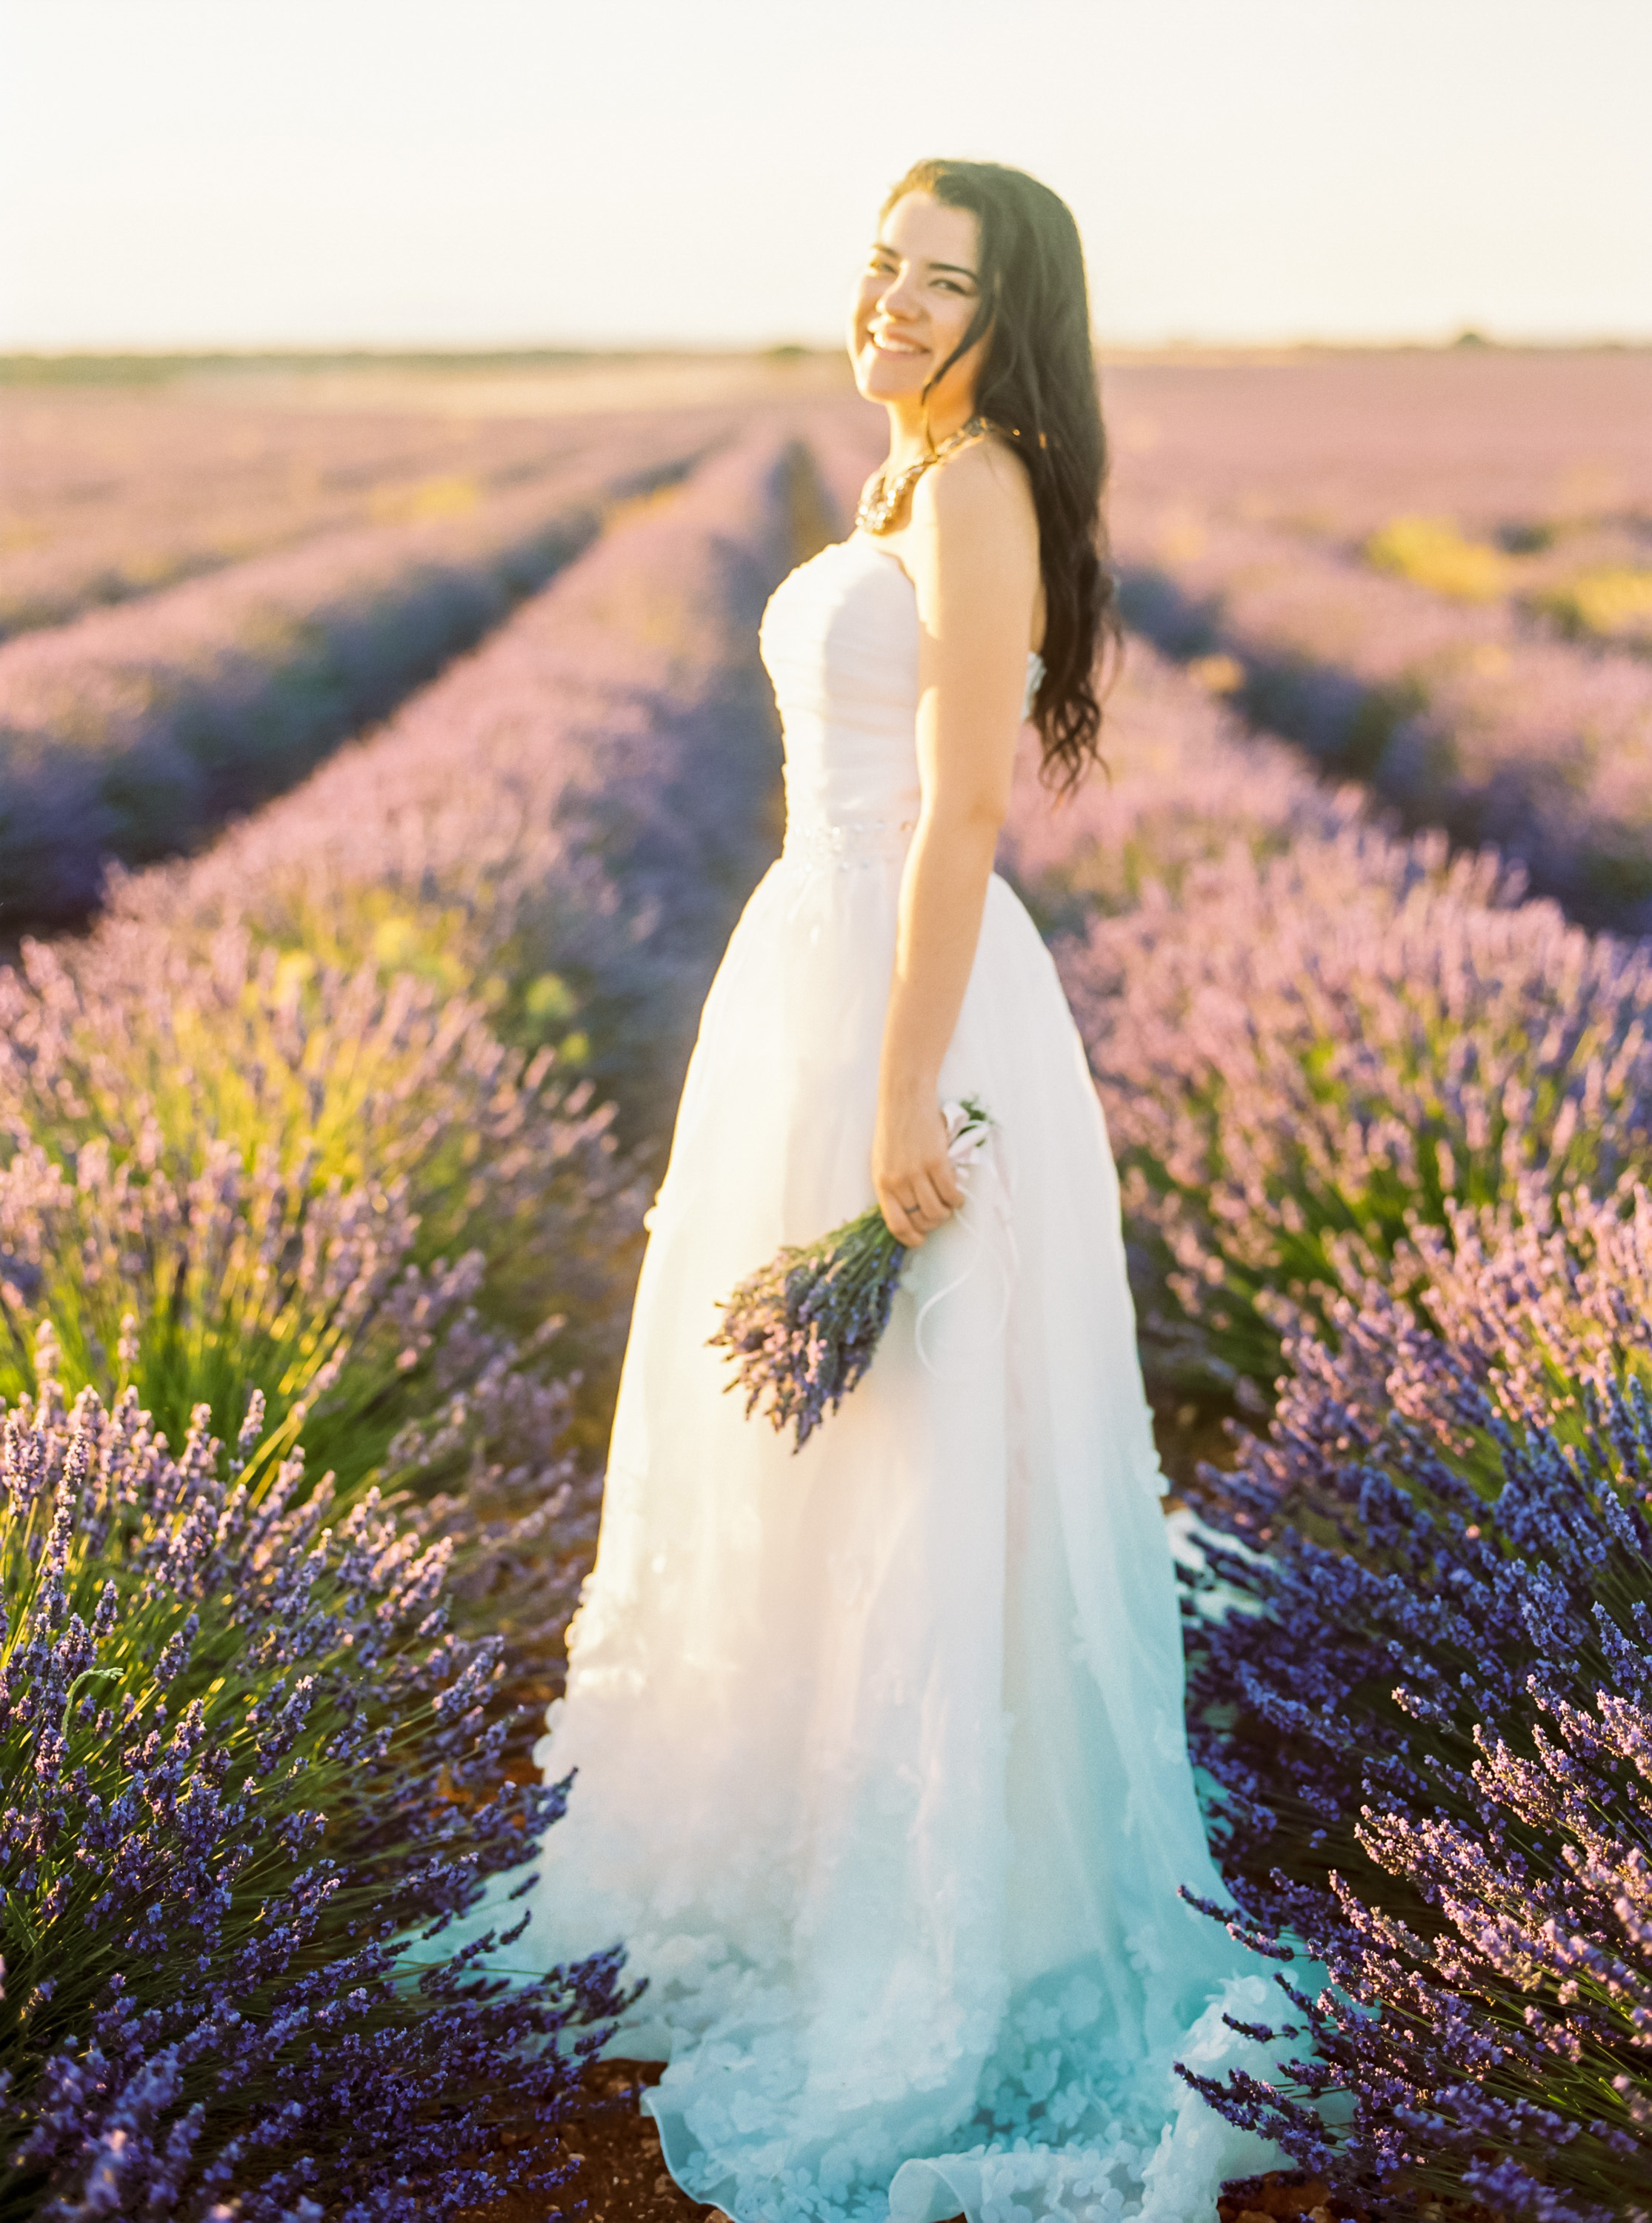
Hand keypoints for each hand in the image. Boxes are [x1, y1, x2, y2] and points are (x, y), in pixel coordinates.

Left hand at [873, 1087, 963, 1248]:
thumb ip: (892, 1186)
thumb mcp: (883, 1161)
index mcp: (881, 1183)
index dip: (910, 1238)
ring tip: (949, 1203)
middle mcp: (897, 1181)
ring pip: (937, 1210)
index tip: (921, 1239)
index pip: (895, 1224)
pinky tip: (956, 1193)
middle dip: (932, 1224)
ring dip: (946, 1212)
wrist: (905, 1099)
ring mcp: (917, 1172)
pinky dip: (957, 1199)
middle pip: (920, 1220)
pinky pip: (950, 1194)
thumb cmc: (894, 1129)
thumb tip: (908, 1212)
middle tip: (939, 1214)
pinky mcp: (936, 1162)